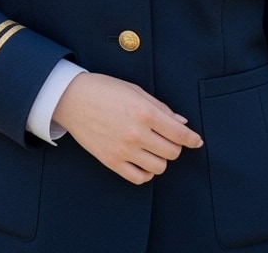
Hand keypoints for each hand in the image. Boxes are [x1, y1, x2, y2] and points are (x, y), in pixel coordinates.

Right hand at [52, 72, 202, 184]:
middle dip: (174, 146)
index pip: (180, 133)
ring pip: (159, 167)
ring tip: (152, 148)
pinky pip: (140, 177)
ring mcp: (124, 149)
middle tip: (166, 138)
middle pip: (172, 152)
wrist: (71, 98)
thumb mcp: (134, 90)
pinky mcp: (112, 161)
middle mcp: (136, 133)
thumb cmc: (103, 89)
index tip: (196, 140)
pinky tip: (142, 160)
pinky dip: (146, 172)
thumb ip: (160, 107)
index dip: (192, 139)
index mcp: (144, 111)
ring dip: (160, 159)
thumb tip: (181, 123)